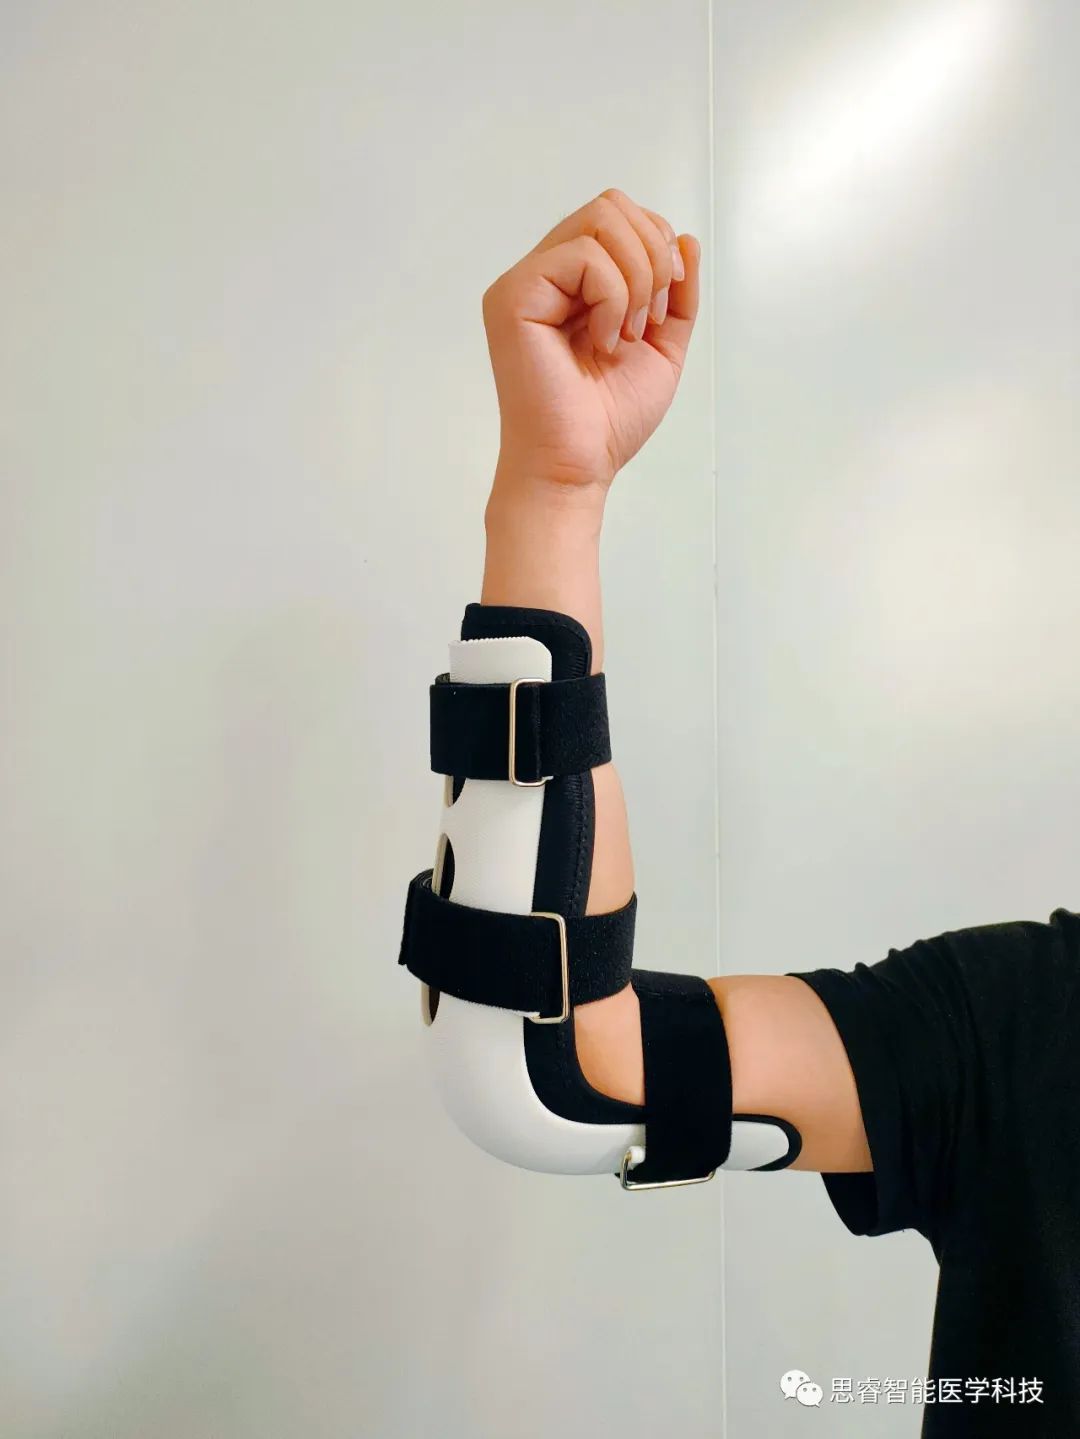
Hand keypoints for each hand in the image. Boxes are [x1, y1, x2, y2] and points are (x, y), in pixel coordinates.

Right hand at [482, 189, 701, 502]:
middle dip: (652, 256)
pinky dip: (614, 298)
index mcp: (571, 282)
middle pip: (612, 205)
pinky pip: (585, 257)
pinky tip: (603, 341)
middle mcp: (544, 274)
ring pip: (602, 220)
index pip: (620, 217)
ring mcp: (525, 283)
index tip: (663, 308)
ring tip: (625, 334)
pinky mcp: (514, 297)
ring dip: (636, 278)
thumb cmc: (608, 421)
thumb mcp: (663, 346)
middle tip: (647, 320)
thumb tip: (686, 239)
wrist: (578, 467)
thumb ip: (677, 293)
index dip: (658, 248)